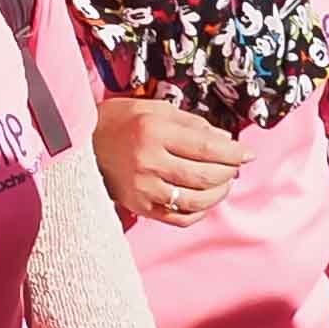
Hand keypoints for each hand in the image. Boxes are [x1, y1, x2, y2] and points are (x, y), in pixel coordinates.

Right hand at [96, 95, 251, 230]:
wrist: (80, 143)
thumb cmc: (120, 121)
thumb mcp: (154, 109)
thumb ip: (191, 123)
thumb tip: (224, 139)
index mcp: (154, 131)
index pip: (207, 147)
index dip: (233, 152)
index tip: (248, 153)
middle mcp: (149, 161)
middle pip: (206, 176)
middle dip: (229, 172)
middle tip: (235, 166)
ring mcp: (143, 188)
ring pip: (196, 200)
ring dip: (219, 193)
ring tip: (223, 182)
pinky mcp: (139, 206)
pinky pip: (179, 218)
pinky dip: (199, 212)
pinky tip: (204, 200)